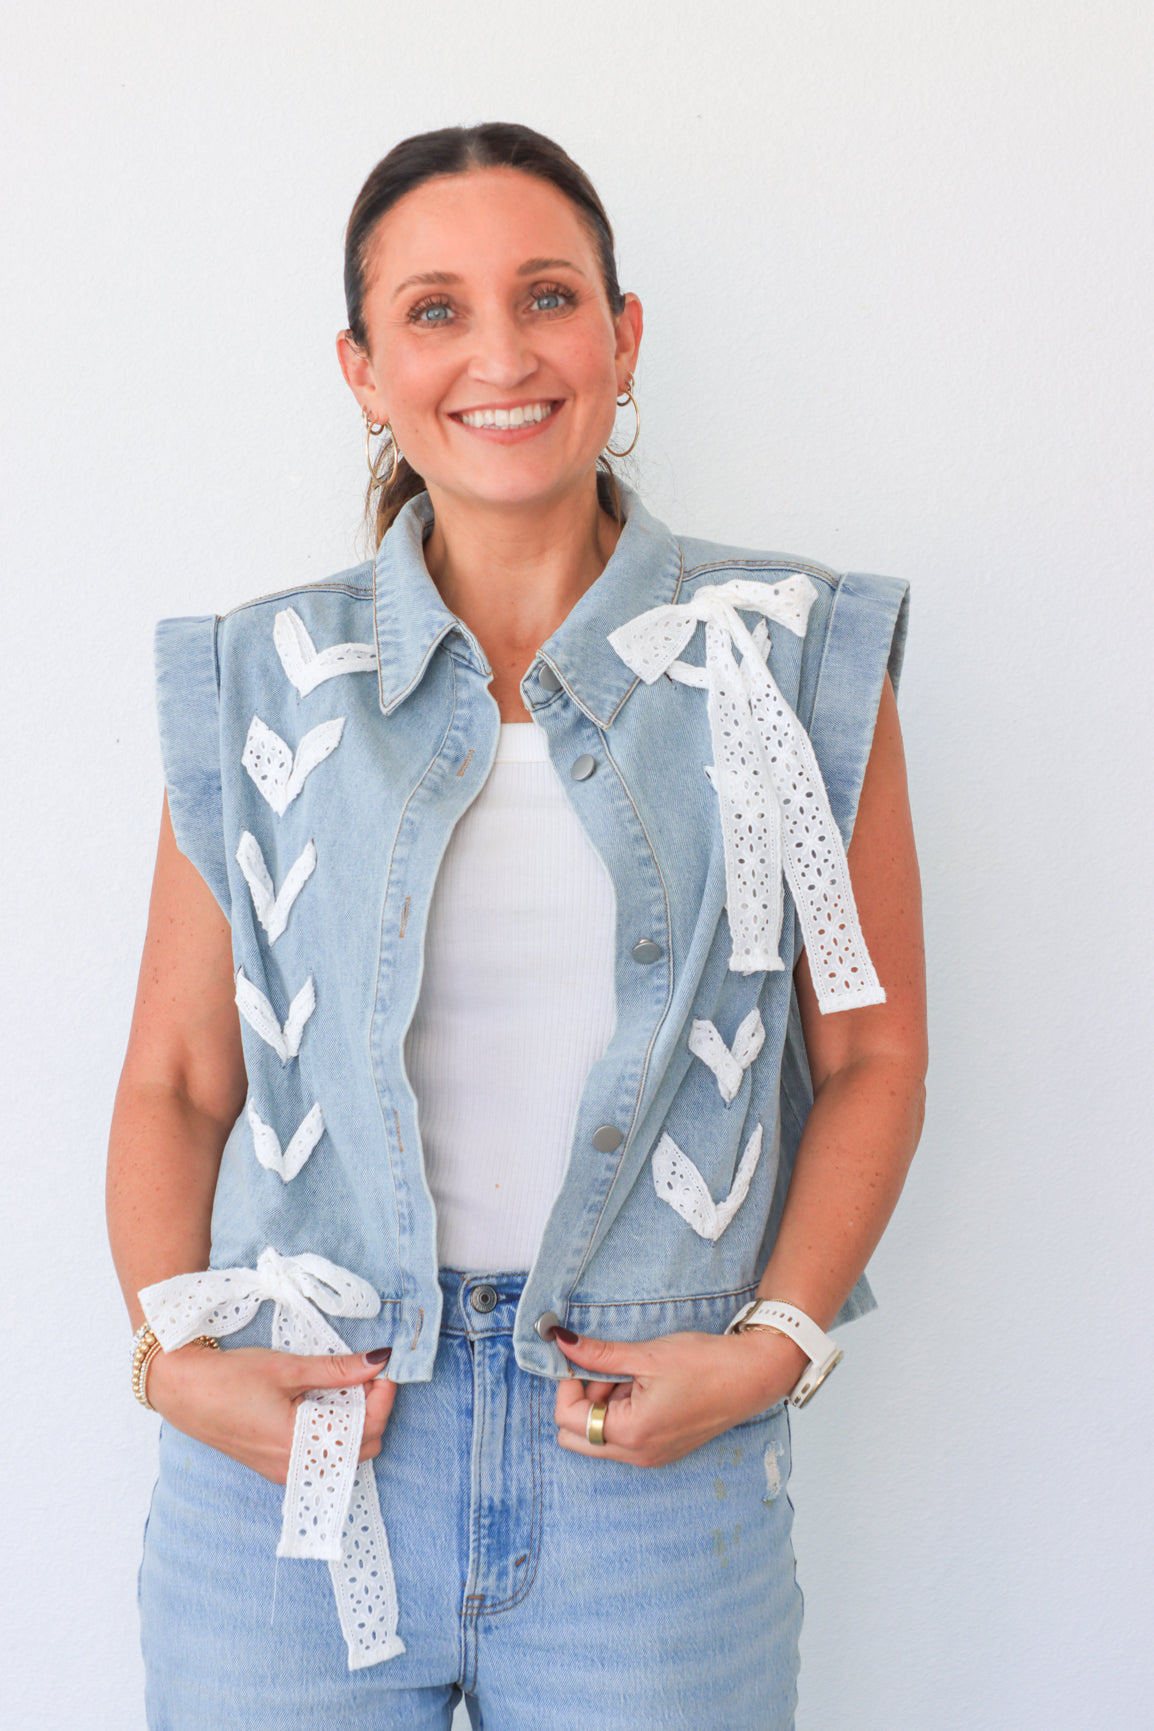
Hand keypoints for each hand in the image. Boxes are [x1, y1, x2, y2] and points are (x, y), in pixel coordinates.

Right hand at [146, 1341, 396, 1483]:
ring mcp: (286, 1471)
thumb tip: (379, 1361)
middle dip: (374, 1411)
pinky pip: (322, 1455)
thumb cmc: (229, 1379)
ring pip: (344, 1454)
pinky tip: (325, 1402)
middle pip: (362, 1448)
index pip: (366, 1432)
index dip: (383, 1398)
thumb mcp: (288, 1368)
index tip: (383, 1369)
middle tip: (366, 1375)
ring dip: (355, 1421)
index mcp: (300, 1445)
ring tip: (346, 1385)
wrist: (183, 1391)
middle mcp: (296, 1468)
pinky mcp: (277, 1465)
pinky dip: (334, 1430)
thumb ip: (337, 1370)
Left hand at [553, 1327, 806, 1466]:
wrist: (753, 1376)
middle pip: (576, 1435)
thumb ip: (599, 1354)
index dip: (569, 1383)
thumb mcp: (647, 1354)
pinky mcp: (661, 1450)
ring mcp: (650, 1456)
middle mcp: (637, 1454)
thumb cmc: (706, 1364)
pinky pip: (622, 1437)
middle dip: (582, 1399)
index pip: (568, 1418)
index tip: (586, 1358)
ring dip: (603, 1404)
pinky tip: (645, 1386)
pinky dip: (621, 1411)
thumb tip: (561, 1342)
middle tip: (608, 1370)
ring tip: (634, 1374)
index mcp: (631, 1433)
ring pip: (598, 1437)